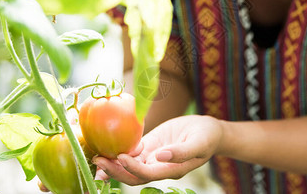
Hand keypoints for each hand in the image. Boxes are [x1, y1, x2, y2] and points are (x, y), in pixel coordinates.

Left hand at [92, 115, 222, 185]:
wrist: (209, 130)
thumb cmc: (207, 136)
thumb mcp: (199, 143)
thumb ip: (182, 152)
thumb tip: (161, 156)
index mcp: (171, 169)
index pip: (148, 173)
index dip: (133, 168)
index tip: (122, 156)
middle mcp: (159, 167)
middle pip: (133, 175)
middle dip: (115, 170)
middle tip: (98, 160)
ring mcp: (154, 158)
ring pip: (130, 166)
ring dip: (114, 164)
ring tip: (97, 158)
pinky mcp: (151, 147)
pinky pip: (133, 153)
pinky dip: (120, 154)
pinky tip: (107, 149)